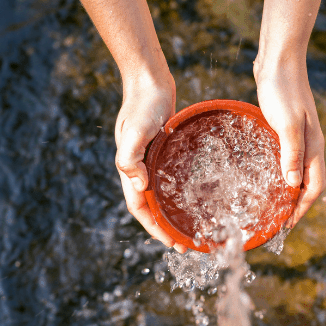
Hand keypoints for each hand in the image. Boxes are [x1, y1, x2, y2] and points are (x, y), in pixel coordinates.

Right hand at [114, 73, 186, 252]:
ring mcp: (151, 160)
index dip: (154, 228)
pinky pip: (170, 178)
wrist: (149, 80)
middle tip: (186, 245)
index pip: (140, 208)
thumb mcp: (135, 131)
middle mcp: (140, 168)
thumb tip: (139, 186)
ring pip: (161, 194)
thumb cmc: (142, 104)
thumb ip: (130, 158)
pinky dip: (179, 192)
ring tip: (190, 227)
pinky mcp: (163, 151)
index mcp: (130, 169)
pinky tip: (195, 197)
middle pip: (151, 206)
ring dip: (172, 213)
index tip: (171, 243)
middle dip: (165, 228)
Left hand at [255, 60, 325, 227]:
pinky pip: (286, 158)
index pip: (314, 187)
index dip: (302, 208)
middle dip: (296, 205)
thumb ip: (291, 153)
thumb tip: (292, 186)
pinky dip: (279, 173)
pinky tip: (264, 176)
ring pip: (297, 172)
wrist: (279, 60)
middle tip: (277, 221)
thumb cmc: (282, 90)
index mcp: (313, 147)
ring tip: (271, 206)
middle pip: (308, 183)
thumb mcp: (286, 123)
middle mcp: (310, 145)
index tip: (287, 225)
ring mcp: (299, 137)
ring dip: (288, 190)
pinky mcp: (286, 129)